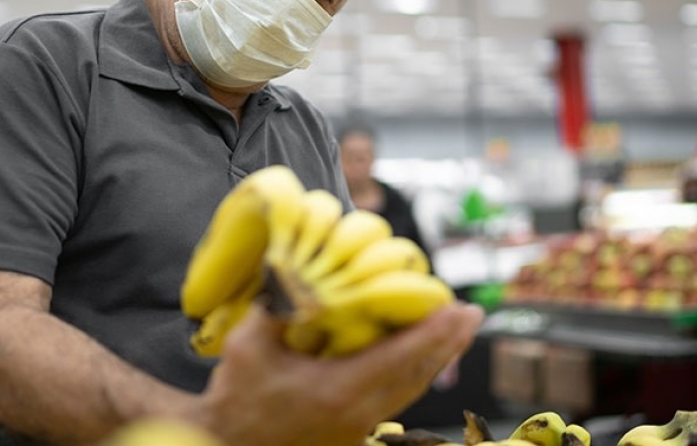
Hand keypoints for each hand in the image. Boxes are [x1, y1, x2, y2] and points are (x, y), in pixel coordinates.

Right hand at [195, 300, 483, 445]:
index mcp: (339, 390)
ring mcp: (358, 425)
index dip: (433, 332)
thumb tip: (295, 269)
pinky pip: (396, 398)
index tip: (458, 309)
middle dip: (448, 343)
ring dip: (436, 358)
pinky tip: (420, 357)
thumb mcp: (249, 345)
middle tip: (470, 313)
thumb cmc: (237, 398)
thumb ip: (276, 307)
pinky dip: (414, 373)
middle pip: (418, 375)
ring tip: (456, 330)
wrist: (226, 444)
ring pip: (410, 389)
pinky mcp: (352, 430)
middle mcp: (358, 411)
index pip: (400, 358)